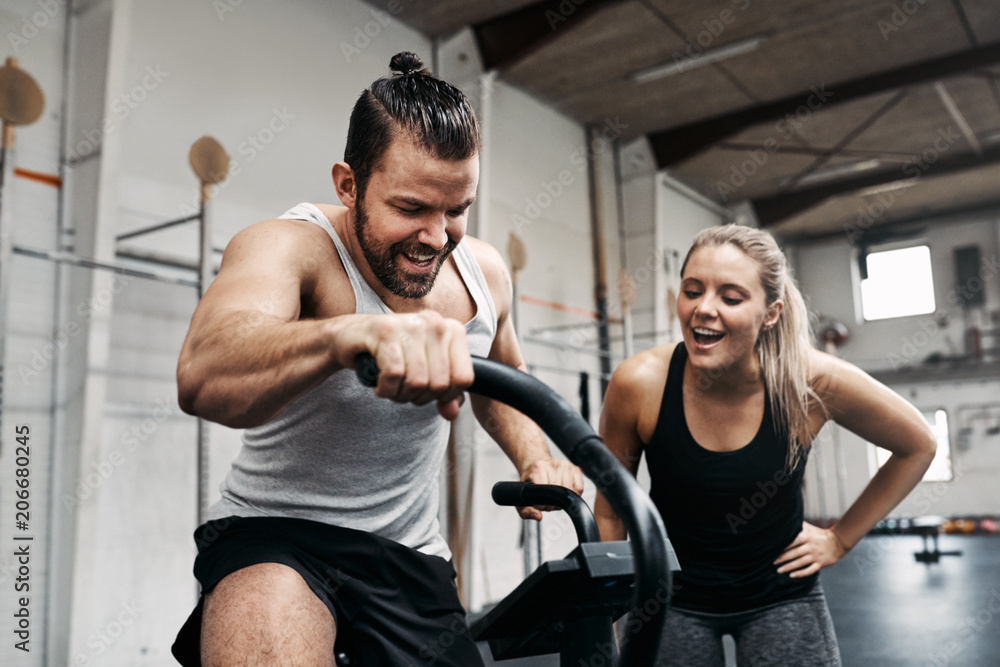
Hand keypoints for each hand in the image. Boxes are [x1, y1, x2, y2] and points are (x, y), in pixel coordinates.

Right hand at [349, 311, 472, 419]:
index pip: (464, 378)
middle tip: (402, 389)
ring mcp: (410, 324)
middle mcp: (435, 323)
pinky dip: (385, 388)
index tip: (427, 391)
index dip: (446, 396)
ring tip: (391, 386)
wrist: (350, 336)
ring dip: (400, 394)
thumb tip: (452, 413)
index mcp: (452, 330)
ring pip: (417, 381)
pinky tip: (379, 384)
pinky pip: (394, 374)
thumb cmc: (392, 353)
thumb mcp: (425, 372)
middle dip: (418, 397)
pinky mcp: (385, 330)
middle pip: (440, 384)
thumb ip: (444, 393)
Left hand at [517, 457, 584, 520]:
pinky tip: (565, 494)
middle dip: (553, 503)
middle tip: (547, 502)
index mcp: (538, 468)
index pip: (545, 492)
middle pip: (558, 492)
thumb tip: (538, 517)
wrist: (535, 465)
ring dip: (563, 500)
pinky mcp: (575, 468)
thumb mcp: (522, 495)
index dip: (543, 504)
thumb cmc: (530, 480)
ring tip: (555, 497)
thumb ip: (526, 511)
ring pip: (570, 491)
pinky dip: (574, 495)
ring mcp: (565, 465)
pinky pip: (579, 487)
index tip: (540, 505)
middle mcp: (552, 464)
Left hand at [775, 521, 847, 577]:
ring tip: (779, 570)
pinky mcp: (820, 564)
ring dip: (788, 567)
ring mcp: (816, 556)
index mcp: (807, 537)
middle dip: (782, 558)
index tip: (773, 549)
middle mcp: (811, 547)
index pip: (793, 541)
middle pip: (794, 553)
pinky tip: (792, 575)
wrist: (838, 542)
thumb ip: (799, 525)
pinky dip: (800, 573)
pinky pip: (809, 570)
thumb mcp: (810, 528)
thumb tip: (786, 520)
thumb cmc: (820, 534)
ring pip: (800, 563)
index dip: (783, 545)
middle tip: (772, 562)